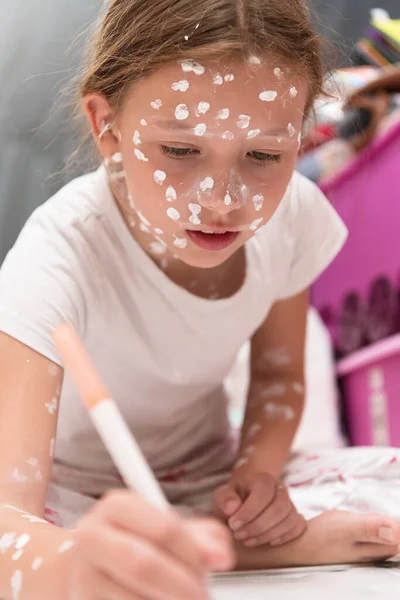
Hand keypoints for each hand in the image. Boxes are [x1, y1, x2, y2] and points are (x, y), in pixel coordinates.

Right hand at [68, 490, 234, 599]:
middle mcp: (93, 537)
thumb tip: (221, 557)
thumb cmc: (134, 542)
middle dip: (181, 586)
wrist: (82, 566)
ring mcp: (83, 575)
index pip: (163, 527)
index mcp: (117, 506)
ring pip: (132, 598)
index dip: (193, 553)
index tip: (213, 567)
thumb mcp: (165, 527)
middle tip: (203, 597)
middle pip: (142, 565)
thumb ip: (202, 536)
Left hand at [213, 471, 306, 547]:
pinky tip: (269, 542)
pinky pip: (299, 526)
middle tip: (240, 535)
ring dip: (269, 534)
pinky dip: (286, 536)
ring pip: (290, 518)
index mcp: (262, 480)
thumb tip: (233, 507)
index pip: (263, 493)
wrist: (244, 502)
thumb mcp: (223, 496)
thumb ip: (224, 499)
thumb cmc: (234, 500)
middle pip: (279, 508)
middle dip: (258, 526)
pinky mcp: (296, 517)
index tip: (233, 524)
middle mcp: (280, 489)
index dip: (248, 512)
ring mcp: (290, 504)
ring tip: (249, 541)